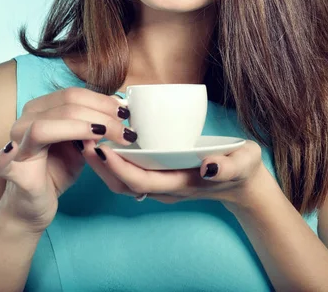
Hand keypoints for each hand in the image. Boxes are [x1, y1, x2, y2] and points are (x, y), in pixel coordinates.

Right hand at [0, 86, 132, 233]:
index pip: (73, 94)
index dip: (101, 100)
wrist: (33, 206)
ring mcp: (15, 141)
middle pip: (67, 104)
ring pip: (49, 123)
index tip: (125, 111)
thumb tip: (119, 110)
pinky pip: (9, 157)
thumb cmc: (56, 171)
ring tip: (109, 136)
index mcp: (40, 109)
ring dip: (84, 126)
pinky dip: (12, 154)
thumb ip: (93, 127)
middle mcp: (25, 119)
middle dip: (101, 114)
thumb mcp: (80, 144)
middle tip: (126, 130)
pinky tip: (35, 149)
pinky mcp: (10, 167)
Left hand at [80, 138, 266, 209]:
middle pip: (125, 184)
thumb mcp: (243, 163)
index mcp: (181, 185)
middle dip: (102, 166)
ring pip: (123, 181)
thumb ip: (229, 166)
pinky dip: (113, 160)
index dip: (120, 168)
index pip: (143, 181)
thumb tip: (209, 167)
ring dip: (103, 163)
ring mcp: (160, 183)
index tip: (103, 149)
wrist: (244, 182)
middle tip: (83, 141)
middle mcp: (165, 188)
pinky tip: (103, 140)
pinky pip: (129, 172)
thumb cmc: (242, 169)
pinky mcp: (158, 175)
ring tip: (86, 139)